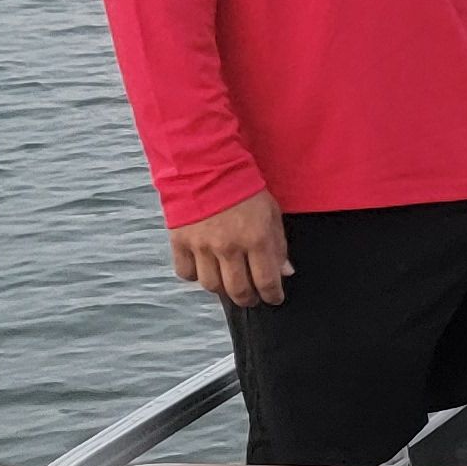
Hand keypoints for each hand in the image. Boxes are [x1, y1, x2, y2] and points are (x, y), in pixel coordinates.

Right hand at [170, 190, 290, 306]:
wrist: (206, 166)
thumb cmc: (244, 188)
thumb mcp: (271, 213)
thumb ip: (278, 245)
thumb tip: (285, 273)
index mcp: (256, 238)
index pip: (267, 282)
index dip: (272, 296)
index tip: (274, 298)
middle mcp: (228, 247)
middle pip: (238, 291)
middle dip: (249, 299)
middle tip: (252, 297)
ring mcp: (202, 246)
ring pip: (212, 286)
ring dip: (222, 289)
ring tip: (228, 282)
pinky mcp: (180, 242)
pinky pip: (186, 273)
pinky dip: (195, 275)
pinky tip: (204, 268)